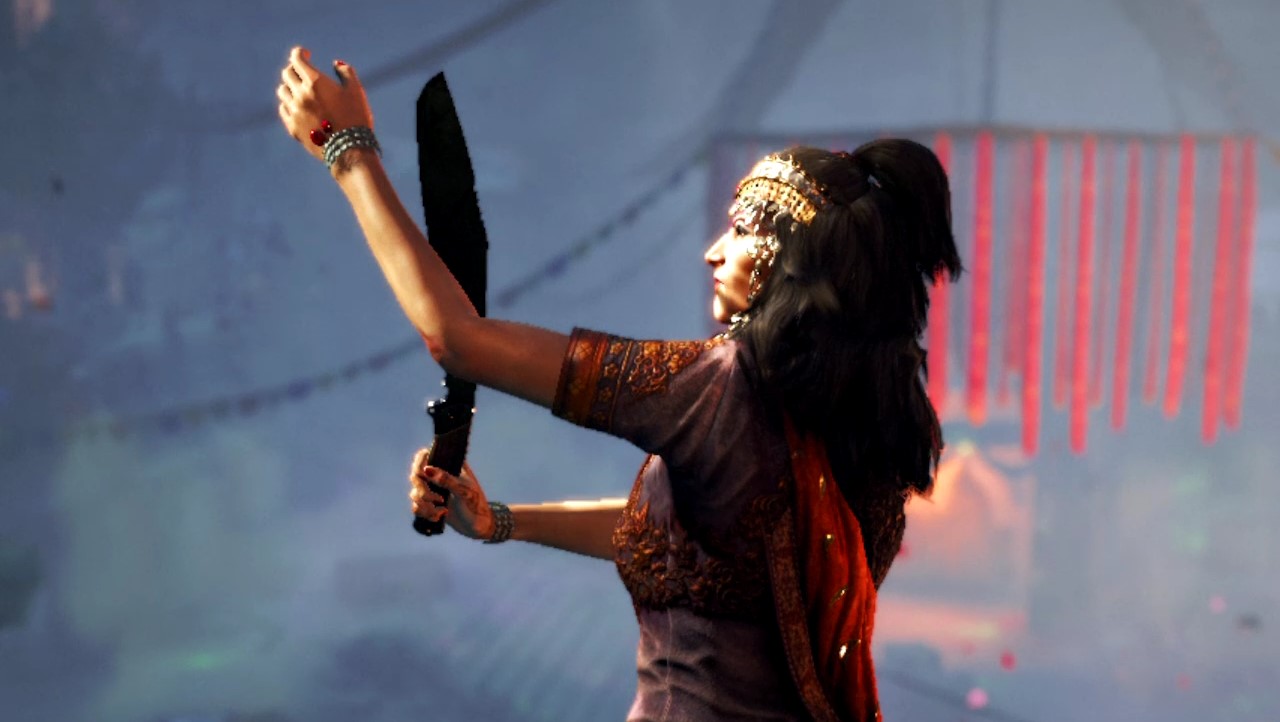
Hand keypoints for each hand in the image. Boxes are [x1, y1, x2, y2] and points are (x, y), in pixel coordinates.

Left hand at [275, 46, 373, 164]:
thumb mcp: (356, 91)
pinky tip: (297, 105)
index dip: (301, 53)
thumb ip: (346, 72)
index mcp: (315, 82)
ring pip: (282, 91)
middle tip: (304, 72)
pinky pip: (283, 109)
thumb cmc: (356, 118)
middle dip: (295, 69)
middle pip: (287, 74)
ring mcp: (294, 111)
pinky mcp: (292, 127)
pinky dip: (288, 103)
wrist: (349, 150)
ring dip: (290, 86)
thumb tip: (336, 64)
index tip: (307, 54)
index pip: (296, 58)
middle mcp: (300, 94)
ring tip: (300, 89)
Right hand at [407, 447, 495, 540]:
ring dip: (425, 505)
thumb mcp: (465, 492)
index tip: (425, 475)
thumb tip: (427, 470)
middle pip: (415, 476)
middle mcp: (438, 476)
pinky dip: (425, 514)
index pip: (426, 455)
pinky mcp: (430, 505)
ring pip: (414, 493)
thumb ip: (447, 480)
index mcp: (449, 466)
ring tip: (442, 511)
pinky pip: (416, 507)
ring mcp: (433, 491)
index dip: (421, 462)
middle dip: (423, 491)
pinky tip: (439, 516)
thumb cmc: (476, 505)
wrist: (479, 527)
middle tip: (438, 499)